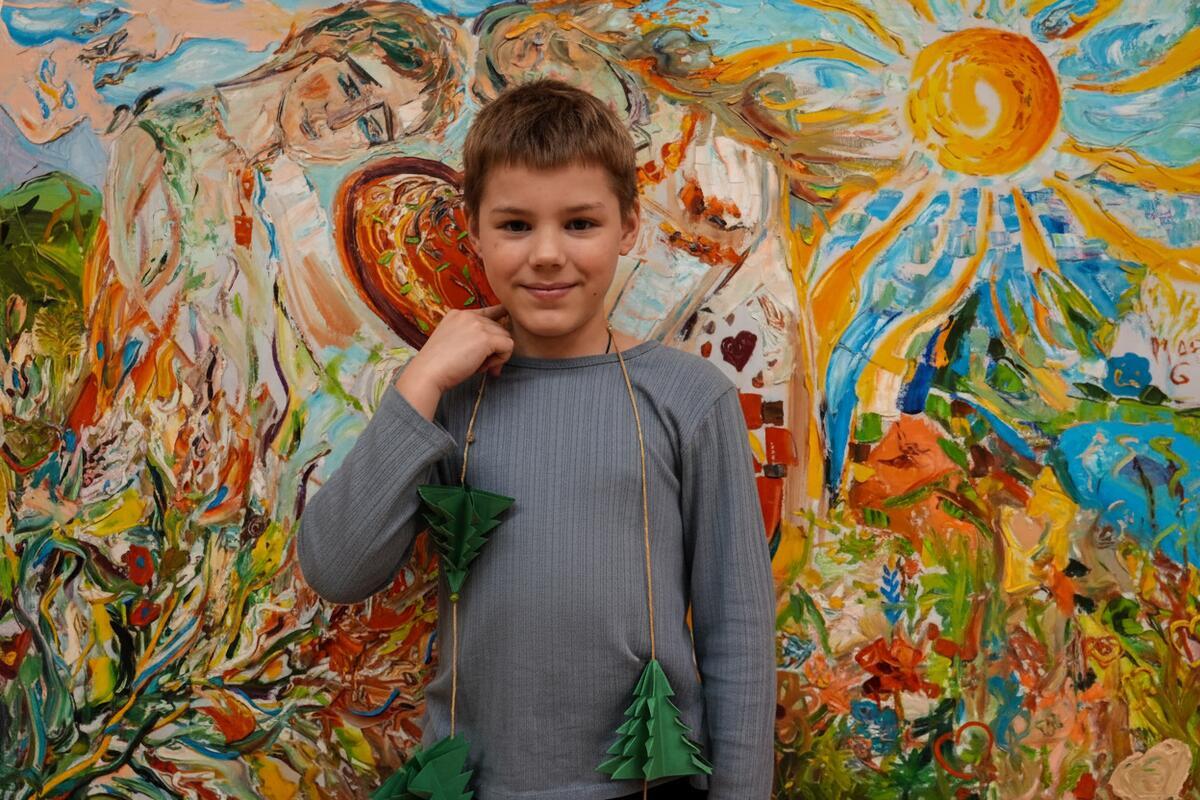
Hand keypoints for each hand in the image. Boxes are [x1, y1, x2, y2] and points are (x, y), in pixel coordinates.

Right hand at [393, 306, 512, 418]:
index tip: (502, 336)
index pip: (489, 312)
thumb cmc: (438, 366)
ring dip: (497, 355)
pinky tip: (484, 368)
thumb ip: (471, 338)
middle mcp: (468, 315)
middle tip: (482, 366)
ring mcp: (477, 324)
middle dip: (494, 349)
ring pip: (506, 337)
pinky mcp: (485, 338)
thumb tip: (499, 345)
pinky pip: (508, 346)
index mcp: (458, 314)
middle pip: (499, 328)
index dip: (499, 323)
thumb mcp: (453, 343)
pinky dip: (501, 360)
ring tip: (479, 367)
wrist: (427, 373)